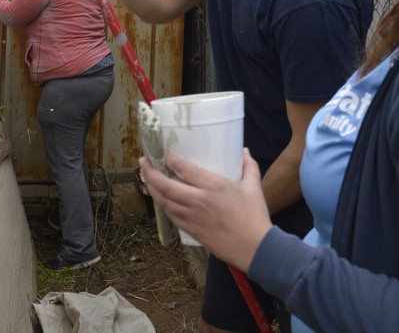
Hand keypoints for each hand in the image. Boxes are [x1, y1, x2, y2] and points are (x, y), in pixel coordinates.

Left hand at [139, 148, 271, 271]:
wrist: (255, 249)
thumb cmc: (255, 216)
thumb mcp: (253, 186)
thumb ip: (249, 165)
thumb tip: (244, 150)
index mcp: (213, 186)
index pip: (184, 169)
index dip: (170, 159)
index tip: (163, 152)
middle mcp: (198, 200)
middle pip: (165, 186)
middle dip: (150, 173)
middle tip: (143, 162)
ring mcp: (192, 217)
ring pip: (164, 202)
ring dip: (152, 189)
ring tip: (147, 178)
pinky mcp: (192, 231)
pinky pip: (171, 216)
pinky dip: (162, 205)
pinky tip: (160, 199)